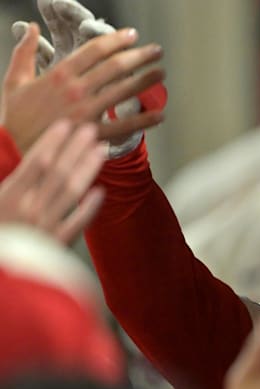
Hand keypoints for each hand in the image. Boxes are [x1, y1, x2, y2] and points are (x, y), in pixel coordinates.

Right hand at [0, 119, 103, 242]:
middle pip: (57, 171)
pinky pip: (77, 223)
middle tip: (91, 129)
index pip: (35, 162)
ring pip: (71, 191)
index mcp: (7, 196)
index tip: (65, 125)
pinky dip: (89, 207)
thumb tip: (31, 165)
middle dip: (75, 148)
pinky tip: (100, 193)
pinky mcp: (56, 245)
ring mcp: (45, 226)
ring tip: (102, 149)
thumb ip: (14, 183)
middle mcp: (29, 209)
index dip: (51, 142)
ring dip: (88, 168)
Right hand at [6, 2, 163, 154]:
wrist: (14, 150)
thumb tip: (32, 28)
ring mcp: (86, 112)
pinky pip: (124, 126)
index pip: (94, 51)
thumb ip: (24, 52)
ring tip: (161, 73)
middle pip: (115, 67)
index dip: (116, 40)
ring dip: (146, 81)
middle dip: (139, 56)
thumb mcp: (14, 81)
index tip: (132, 35)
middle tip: (157, 51)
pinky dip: (144, 121)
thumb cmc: (15, 118)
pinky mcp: (92, 134)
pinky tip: (160, 115)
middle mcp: (75, 90)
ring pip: (123, 91)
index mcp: (58, 75)